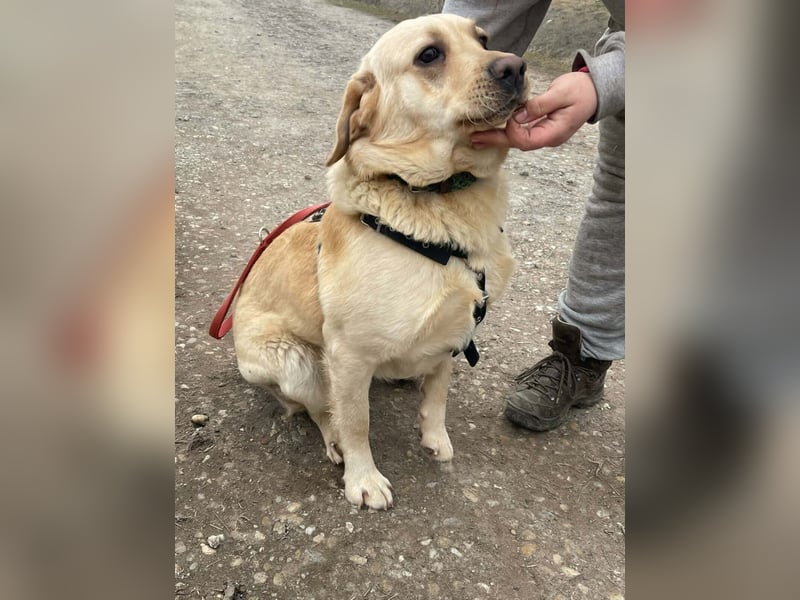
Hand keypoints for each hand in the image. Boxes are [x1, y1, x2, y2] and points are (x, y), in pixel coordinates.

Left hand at [472, 71, 597, 150]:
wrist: (595, 90)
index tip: (510, 114)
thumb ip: (540, 105)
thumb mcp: (561, 93)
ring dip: (498, 136)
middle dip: (495, 140)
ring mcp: (544, 133)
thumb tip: (519, 114)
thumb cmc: (581, 90)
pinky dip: (506, 129)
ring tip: (477, 135)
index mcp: (554, 133)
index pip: (525, 140)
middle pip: (517, 143)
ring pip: (517, 139)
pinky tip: (493, 126)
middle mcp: (547, 137)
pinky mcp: (541, 126)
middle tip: (473, 138)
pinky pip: (521, 131)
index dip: (513, 130)